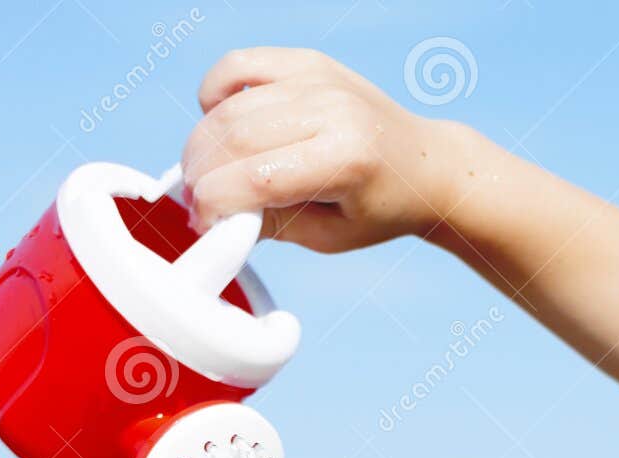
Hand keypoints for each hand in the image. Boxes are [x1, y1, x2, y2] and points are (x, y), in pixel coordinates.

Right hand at [181, 47, 452, 251]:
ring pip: (230, 105)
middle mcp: (332, 109)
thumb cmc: (376, 209)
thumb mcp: (328, 236)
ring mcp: (319, 78)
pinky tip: (217, 121)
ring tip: (202, 173)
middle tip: (195, 201)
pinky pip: (239, 65)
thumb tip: (214, 216)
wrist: (423, 163)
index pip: (255, 177)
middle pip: (235, 137)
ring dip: (200, 144)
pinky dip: (215, 93)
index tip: (202, 222)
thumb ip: (271, 225)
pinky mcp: (307, 61)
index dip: (213, 203)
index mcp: (345, 160)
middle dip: (199, 174)